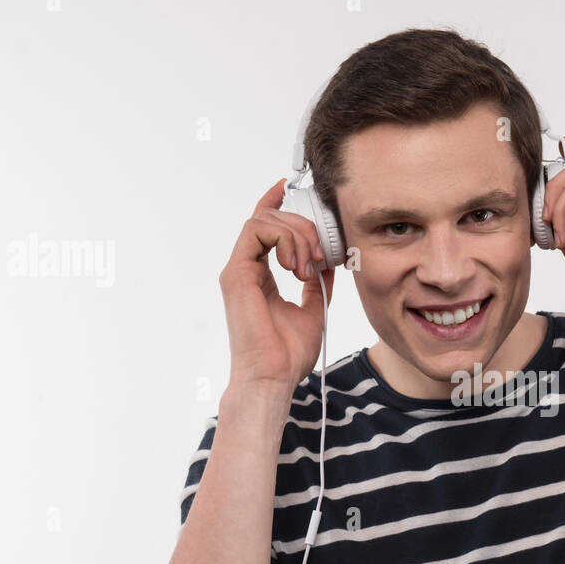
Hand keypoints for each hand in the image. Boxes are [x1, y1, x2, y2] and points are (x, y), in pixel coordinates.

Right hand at [219, 179, 335, 398]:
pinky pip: (257, 231)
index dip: (275, 202)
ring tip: (309, 266)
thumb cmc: (288, 354)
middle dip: (302, 226)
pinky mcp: (236, 273)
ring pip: (263, 220)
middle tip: (320, 254)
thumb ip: (318, 282)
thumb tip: (328, 259)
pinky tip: (298, 266)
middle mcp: (246, 269)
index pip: (264, 227)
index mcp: (260, 276)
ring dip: (296, 234)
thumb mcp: (314, 309)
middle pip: (269, 218)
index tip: (288, 186)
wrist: (274, 377)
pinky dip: (284, 239)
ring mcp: (238, 270)